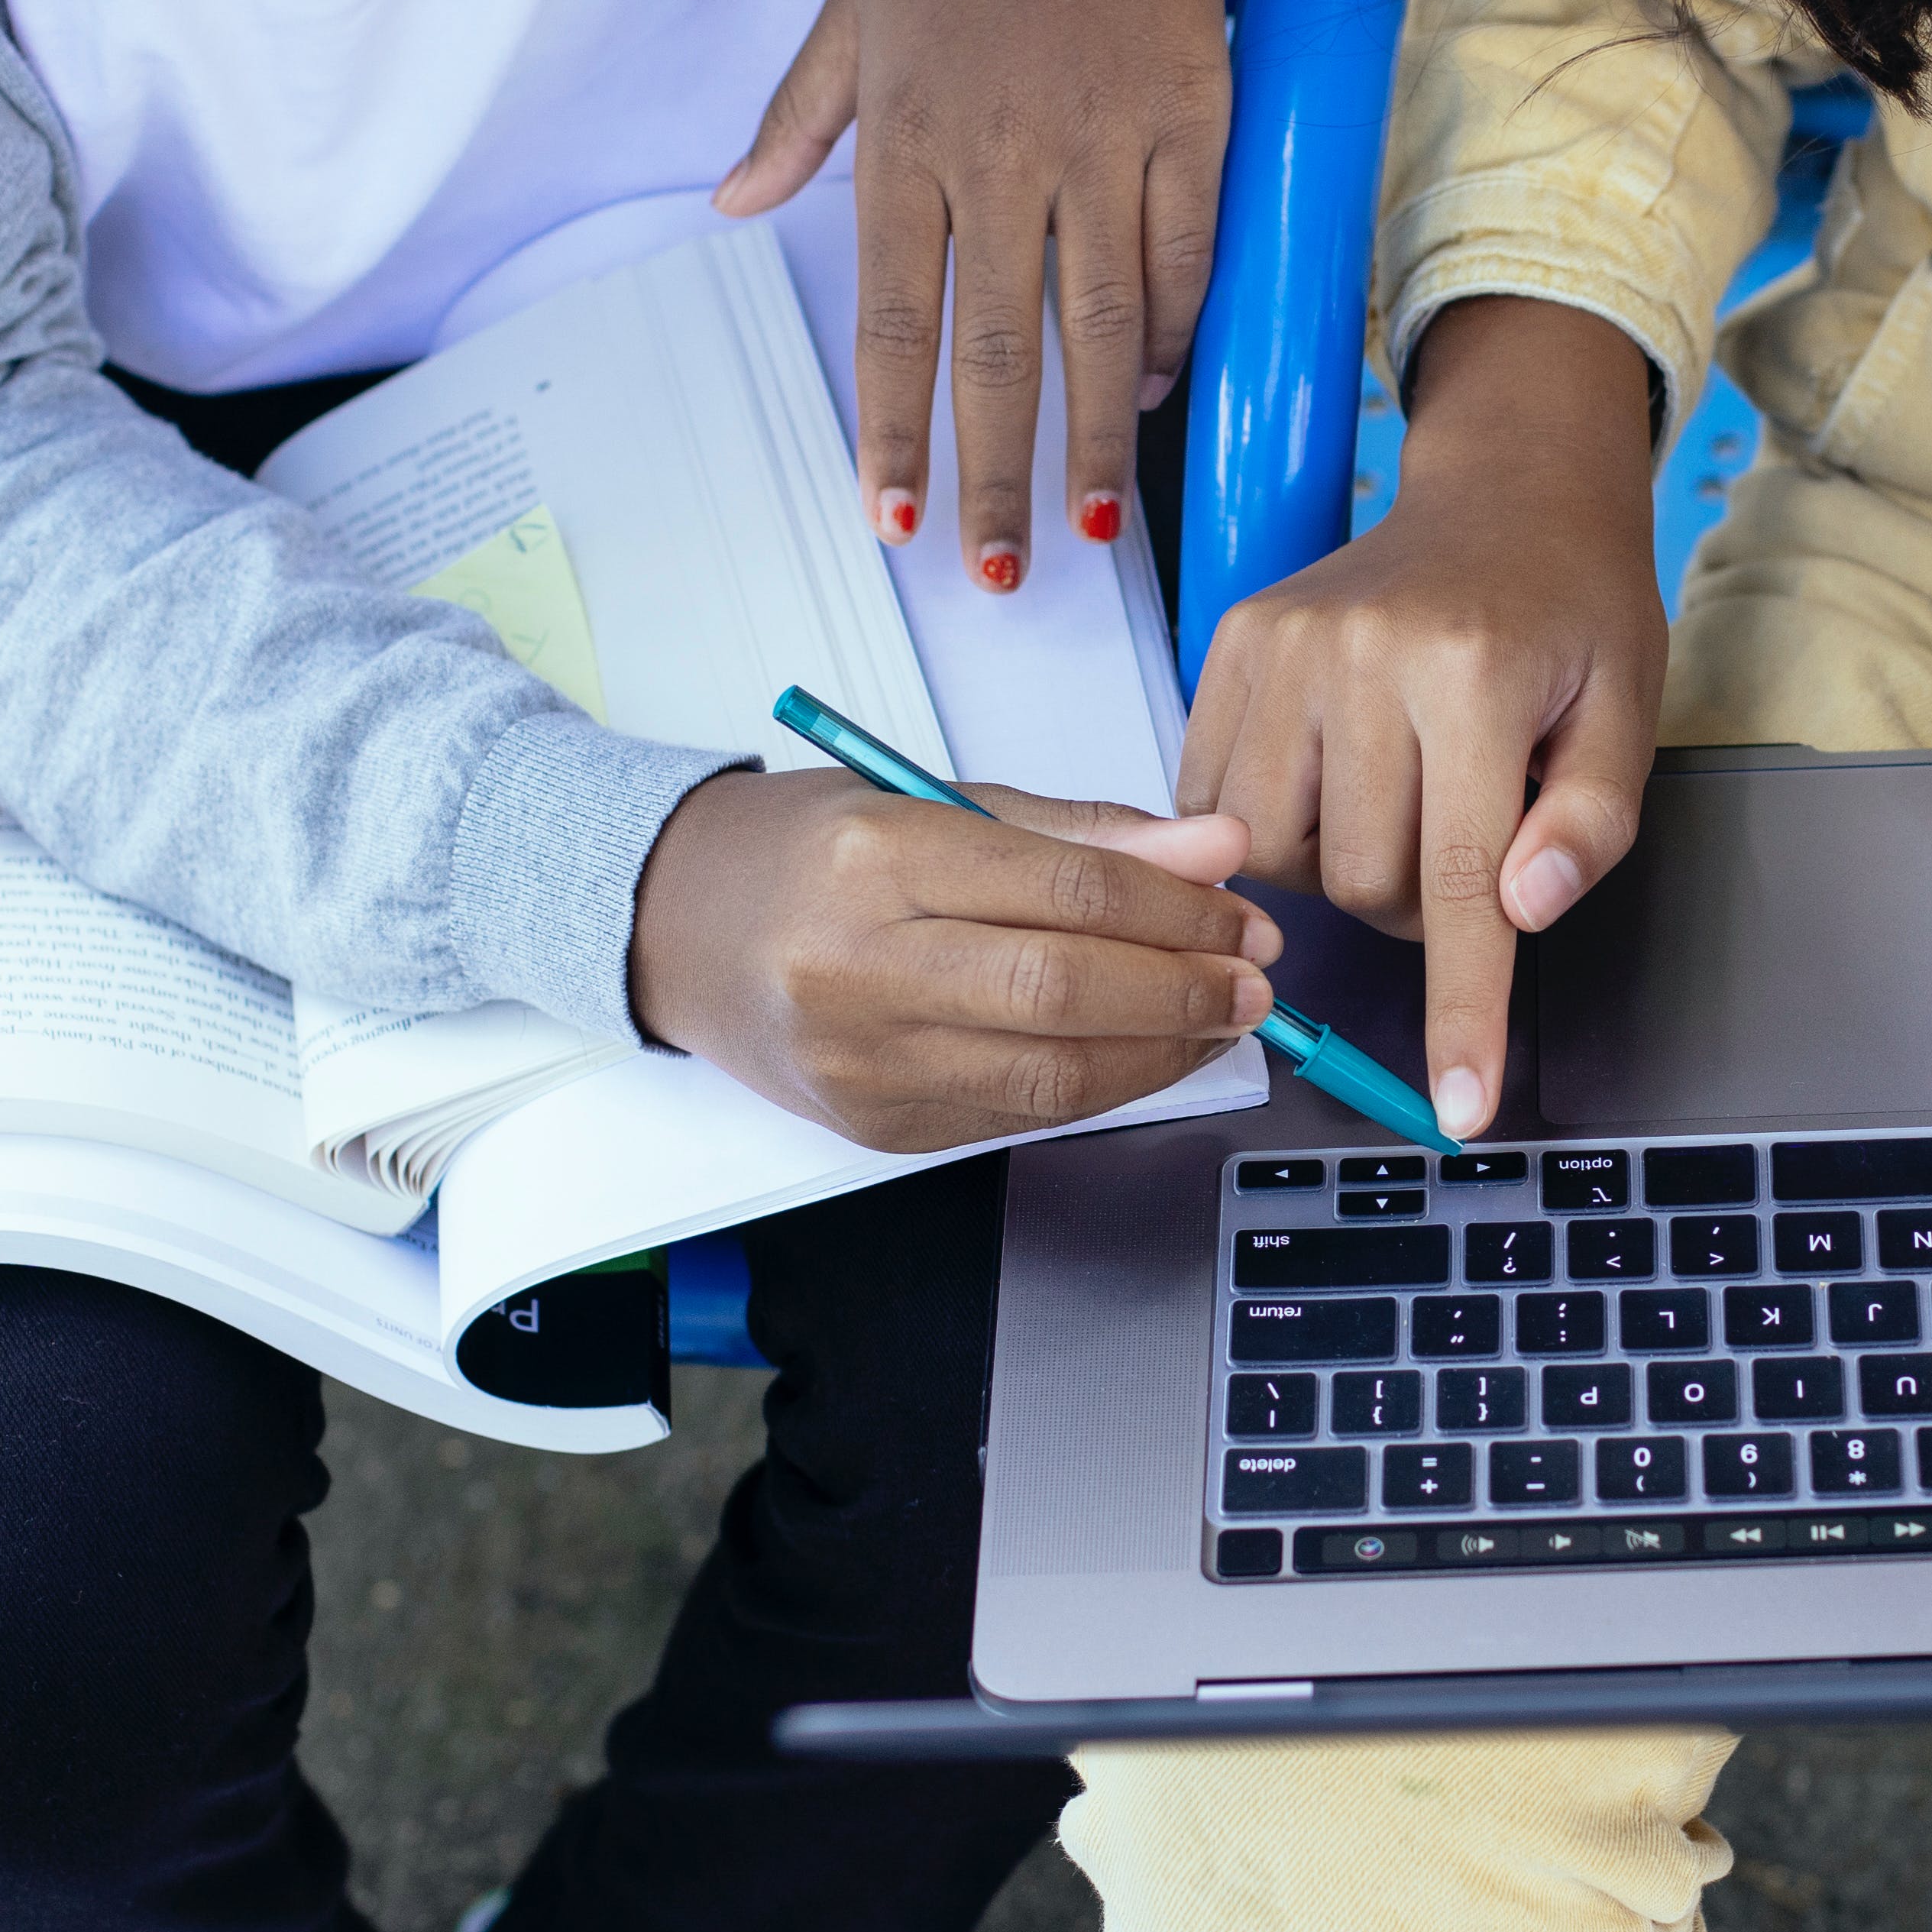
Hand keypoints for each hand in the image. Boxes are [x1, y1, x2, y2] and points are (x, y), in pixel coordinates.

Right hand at [626, 767, 1278, 1153]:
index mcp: (877, 857)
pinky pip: (1018, 1117)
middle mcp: (858, 968)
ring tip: (1219, 1016)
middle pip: (1064, 994)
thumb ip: (1084, 834)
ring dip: (1162, 1052)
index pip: (1066, 891)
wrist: (677, 926)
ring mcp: (862, 1064)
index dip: (1178, 907)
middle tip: (1254, 975)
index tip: (1242, 906)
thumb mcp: (939, 802)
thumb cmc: (812, 850)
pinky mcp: (875, 1129)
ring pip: (1052, 1077)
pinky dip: (1101, 1088)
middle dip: (1184, 989)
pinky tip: (1146, 1052)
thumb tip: (1216, 851)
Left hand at [718, 0, 1230, 594]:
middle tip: (995, 573)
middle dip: (995, 474)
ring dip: (1093, 434)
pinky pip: (1185, 253)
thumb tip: (733, 203)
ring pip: (1102, 323)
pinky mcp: (1192, 117)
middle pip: (1002, 349)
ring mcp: (1105, 140)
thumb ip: (800, 113)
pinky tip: (1155, 391)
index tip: (895, 519)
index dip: (895, 430)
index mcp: (908, 133)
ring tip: (1087, 523)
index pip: (893, 319)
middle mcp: (1003, 153)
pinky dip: (1173, 330)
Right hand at [1178, 299, 1670, 1137]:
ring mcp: (1285, 644)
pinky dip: (1270, 825)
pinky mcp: (1233, 641)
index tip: (1456, 1107)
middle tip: (1463, 832)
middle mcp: (1365, 654)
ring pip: (1276, 858)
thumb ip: (1590, 829)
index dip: (1460, 1011)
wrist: (1511, 490)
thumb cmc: (1575, 609)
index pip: (1459, 885)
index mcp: (1476, 674)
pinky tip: (1330, 777)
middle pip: (1362, 886)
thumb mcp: (1629, 713)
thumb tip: (1518, 914)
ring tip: (1396, 799)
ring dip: (1337, 867)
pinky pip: (1217, 801)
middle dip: (1416, 903)